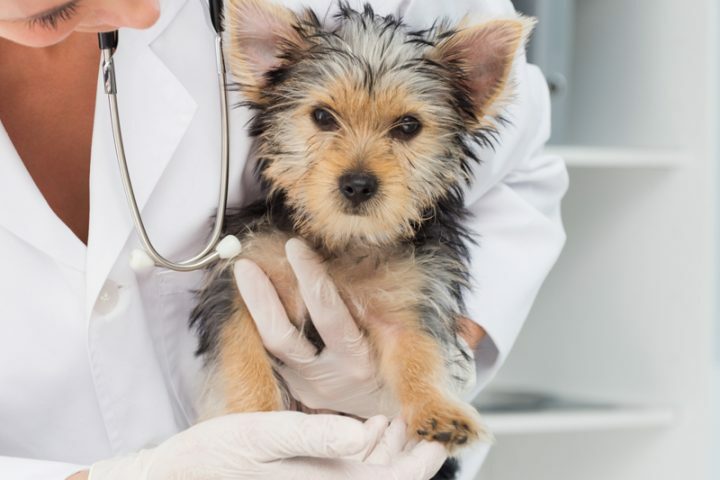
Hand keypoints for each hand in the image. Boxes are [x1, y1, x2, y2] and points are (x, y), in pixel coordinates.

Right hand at [89, 413, 446, 479]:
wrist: (177, 474)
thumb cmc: (214, 456)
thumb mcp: (261, 436)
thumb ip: (314, 436)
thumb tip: (366, 434)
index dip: (424, 456)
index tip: (436, 422)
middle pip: (392, 476)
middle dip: (413, 447)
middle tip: (421, 411)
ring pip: (376, 470)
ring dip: (394, 446)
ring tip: (400, 412)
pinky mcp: (313, 476)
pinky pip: (354, 467)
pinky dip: (369, 446)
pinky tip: (367, 424)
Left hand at [234, 238, 478, 418]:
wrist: (395, 417)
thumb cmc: (401, 369)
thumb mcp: (397, 340)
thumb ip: (379, 310)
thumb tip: (357, 266)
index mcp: (358, 361)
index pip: (329, 314)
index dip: (310, 278)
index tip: (295, 247)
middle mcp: (328, 378)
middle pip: (284, 338)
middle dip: (262, 298)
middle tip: (245, 265)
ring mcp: (308, 388)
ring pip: (272, 348)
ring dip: (255, 310)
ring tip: (244, 274)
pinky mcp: (299, 392)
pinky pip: (275, 356)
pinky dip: (264, 325)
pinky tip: (255, 300)